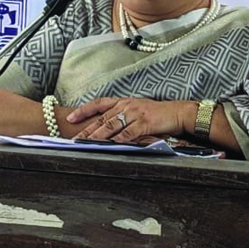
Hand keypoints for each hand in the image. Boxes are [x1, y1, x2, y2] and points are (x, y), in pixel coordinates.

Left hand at [68, 98, 194, 141]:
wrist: (178, 112)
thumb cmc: (159, 114)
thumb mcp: (138, 110)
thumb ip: (123, 117)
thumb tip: (107, 129)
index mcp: (124, 101)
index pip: (99, 104)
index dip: (83, 110)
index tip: (70, 117)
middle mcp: (127, 105)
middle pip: (101, 118)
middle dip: (86, 130)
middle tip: (73, 138)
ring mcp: (135, 113)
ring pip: (110, 126)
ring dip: (96, 136)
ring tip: (85, 144)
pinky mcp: (144, 123)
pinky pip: (127, 133)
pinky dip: (116, 140)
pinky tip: (108, 146)